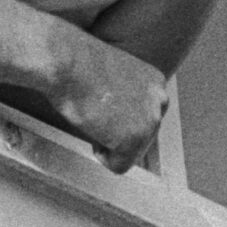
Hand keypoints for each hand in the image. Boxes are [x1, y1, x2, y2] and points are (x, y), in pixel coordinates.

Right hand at [48, 28, 169, 173]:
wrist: (65, 61)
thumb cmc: (79, 65)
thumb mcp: (114, 76)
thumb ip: (127, 97)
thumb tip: (120, 118)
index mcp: (156, 82)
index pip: (144, 117)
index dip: (120, 120)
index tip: (103, 112)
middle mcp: (160, 101)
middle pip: (141, 137)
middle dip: (117, 134)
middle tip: (94, 115)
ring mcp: (150, 121)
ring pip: (131, 153)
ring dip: (110, 143)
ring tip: (92, 117)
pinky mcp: (134, 140)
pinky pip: (119, 166)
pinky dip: (102, 157)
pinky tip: (91, 129)